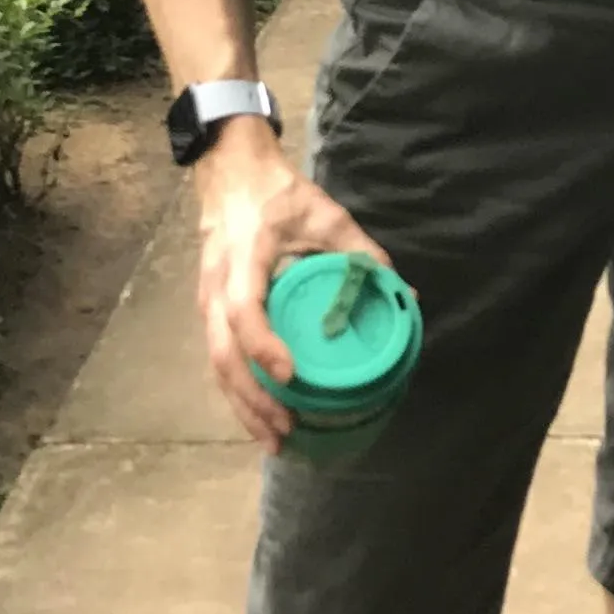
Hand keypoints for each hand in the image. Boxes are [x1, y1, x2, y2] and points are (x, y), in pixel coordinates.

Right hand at [193, 124, 394, 445]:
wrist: (231, 174)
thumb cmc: (280, 195)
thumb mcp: (328, 216)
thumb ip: (364, 254)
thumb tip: (406, 297)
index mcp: (245, 257)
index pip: (244, 308)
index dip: (263, 345)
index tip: (290, 374)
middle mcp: (217, 286)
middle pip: (223, 354)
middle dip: (252, 398)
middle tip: (286, 430)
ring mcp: (207, 301)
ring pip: (217, 364)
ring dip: (243, 405)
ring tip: (274, 439)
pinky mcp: (209, 311)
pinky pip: (219, 358)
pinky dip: (237, 391)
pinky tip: (260, 415)